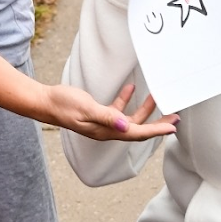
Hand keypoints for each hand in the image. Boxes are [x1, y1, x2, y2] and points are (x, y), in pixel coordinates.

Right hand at [44, 81, 177, 142]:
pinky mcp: (98, 114)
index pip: (137, 133)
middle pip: (138, 129)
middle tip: (175, 115)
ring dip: (144, 109)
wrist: (45, 102)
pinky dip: (126, 100)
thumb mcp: (85, 108)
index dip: (156, 130)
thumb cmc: (63, 105)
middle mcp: (107, 130)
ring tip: (156, 96)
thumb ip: (106, 116)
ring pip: (130, 119)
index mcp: (106, 132)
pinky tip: (131, 88)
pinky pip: (117, 109)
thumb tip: (126, 126)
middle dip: (157, 122)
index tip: (173, 127)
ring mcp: (103, 123)